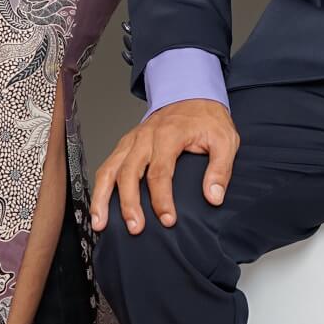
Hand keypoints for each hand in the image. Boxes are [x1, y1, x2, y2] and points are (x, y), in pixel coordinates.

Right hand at [90, 99, 239, 234]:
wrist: (192, 95)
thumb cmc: (207, 119)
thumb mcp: (225, 139)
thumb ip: (220, 168)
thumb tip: (214, 197)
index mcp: (169, 134)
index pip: (160, 172)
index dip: (162, 199)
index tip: (168, 219)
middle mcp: (145, 136)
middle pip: (129, 172)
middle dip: (129, 203)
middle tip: (136, 228)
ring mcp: (132, 140)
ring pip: (110, 169)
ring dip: (102, 197)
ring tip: (100, 223)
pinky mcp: (126, 144)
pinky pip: (107, 165)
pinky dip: (99, 187)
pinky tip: (98, 207)